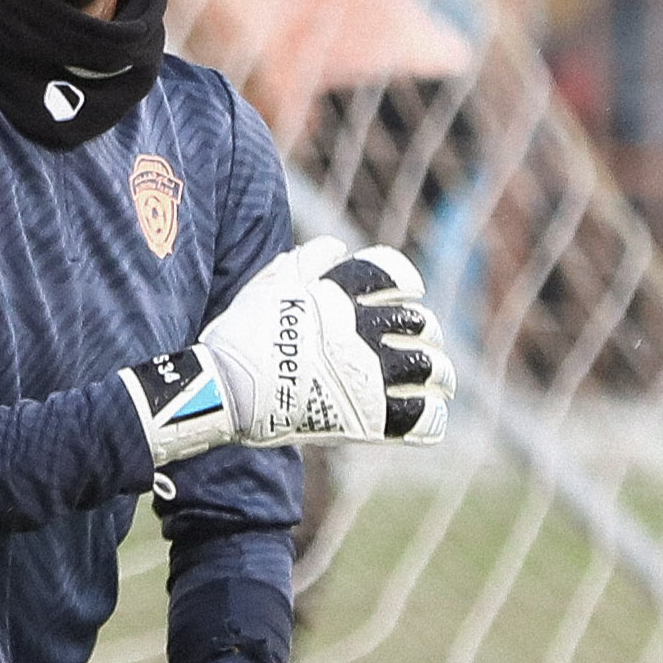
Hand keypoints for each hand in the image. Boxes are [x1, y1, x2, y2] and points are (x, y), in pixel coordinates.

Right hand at [122, 237, 441, 460]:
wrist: (224, 390)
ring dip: (439, 372)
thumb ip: (305, 261)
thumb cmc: (239, 337)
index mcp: (338, 297)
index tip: (410, 292)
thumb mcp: (267, 285)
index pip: (391, 274)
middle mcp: (359, 332)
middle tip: (417, 344)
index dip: (407, 281)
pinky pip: (421, 416)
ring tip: (437, 379)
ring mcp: (365, 375)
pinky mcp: (367, 417)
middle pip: (418, 323)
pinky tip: (429, 411)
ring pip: (429, 367)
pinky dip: (432, 414)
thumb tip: (338, 246)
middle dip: (424, 332)